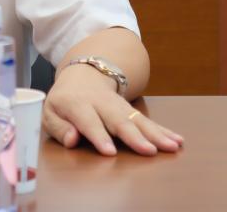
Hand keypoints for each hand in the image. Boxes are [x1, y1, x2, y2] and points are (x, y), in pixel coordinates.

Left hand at [42, 63, 182, 155]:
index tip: (110, 152)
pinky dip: (163, 130)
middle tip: (149, 151)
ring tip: (171, 146)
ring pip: (137, 119)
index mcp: (77, 104)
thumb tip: (72, 140)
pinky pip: (148, 120)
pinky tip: (177, 140)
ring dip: (156, 134)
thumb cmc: (63, 101)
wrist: (83, 74)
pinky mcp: (131, 109)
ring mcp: (119, 105)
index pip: (89, 122)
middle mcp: (101, 103)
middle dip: (135, 137)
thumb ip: (59, 128)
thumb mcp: (49, 112)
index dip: (99, 137)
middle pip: (119, 120)